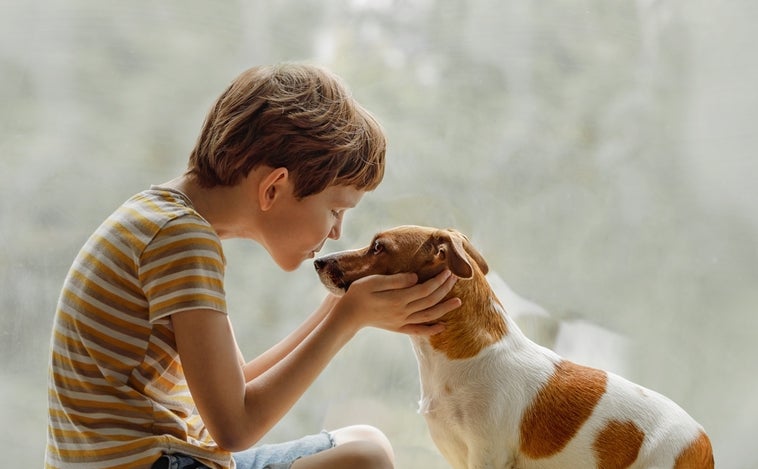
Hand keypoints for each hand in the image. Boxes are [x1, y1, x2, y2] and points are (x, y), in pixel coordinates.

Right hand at [331, 269, 460, 335]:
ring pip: (428, 316)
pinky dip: (432, 330)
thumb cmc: (357, 294)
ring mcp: (401, 322)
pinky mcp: (398, 328)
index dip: (438, 280)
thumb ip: (395, 280)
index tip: (448, 270)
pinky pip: (418, 330)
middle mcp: (403, 312)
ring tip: (458, 301)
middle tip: (456, 278)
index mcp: (398, 299)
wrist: (347, 316)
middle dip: (445, 289)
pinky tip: (442, 327)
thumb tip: (415, 278)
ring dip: (444, 308)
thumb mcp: (373, 281)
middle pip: (430, 300)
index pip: (425, 289)